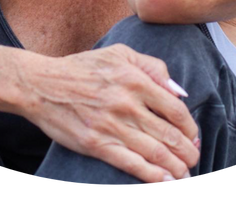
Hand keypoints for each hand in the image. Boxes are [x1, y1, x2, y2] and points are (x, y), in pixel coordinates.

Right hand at [20, 44, 199, 184]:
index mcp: (135, 79)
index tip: (194, 137)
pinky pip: (131, 164)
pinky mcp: (96, 144)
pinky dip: (152, 176)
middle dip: (188, 152)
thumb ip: (152, 67)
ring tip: (185, 176)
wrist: (42, 84)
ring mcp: (112, 125)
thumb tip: (179, 92)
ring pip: (155, 153)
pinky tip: (164, 182)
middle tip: (194, 160)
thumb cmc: (82, 67)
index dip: (190, 127)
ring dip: (176, 168)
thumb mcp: (119, 54)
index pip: (175, 109)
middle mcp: (127, 103)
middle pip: (169, 134)